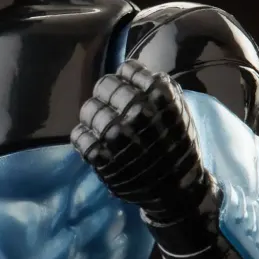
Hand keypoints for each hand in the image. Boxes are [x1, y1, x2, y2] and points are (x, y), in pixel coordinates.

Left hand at [71, 59, 214, 218]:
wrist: (177, 189)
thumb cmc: (178, 146)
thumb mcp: (179, 110)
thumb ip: (156, 88)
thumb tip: (131, 71)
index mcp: (159, 95)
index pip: (126, 69)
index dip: (125, 79)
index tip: (127, 89)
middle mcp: (136, 111)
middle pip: (103, 86)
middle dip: (107, 95)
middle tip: (112, 107)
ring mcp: (115, 134)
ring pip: (88, 108)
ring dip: (95, 116)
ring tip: (104, 126)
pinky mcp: (100, 156)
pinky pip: (78, 135)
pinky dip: (84, 137)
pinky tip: (96, 142)